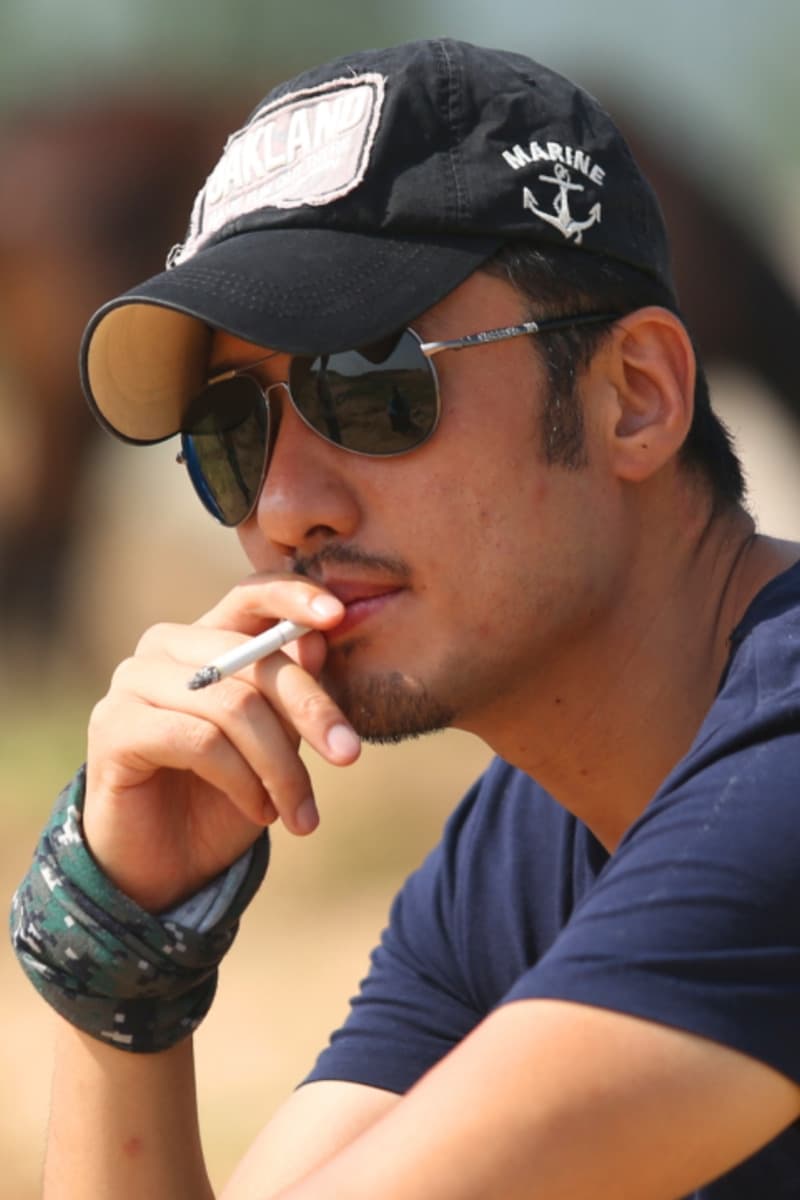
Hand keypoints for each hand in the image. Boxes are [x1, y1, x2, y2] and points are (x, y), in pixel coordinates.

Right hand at [83, 573, 360, 911]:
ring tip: (300, 811)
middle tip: (348, 755)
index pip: (250, 595)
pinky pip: (199, 741)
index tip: (338, 617)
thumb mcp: (277, 741)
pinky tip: (259, 811)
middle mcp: (163, 648)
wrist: (167, 866)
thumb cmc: (227, 794)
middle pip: (252, 658)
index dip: (294, 597)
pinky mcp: (115, 727)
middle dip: (310, 708)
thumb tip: (317, 642)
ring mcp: (132, 683)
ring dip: (280, 766)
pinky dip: (242, 781)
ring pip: (233, 706)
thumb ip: (292, 693)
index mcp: (205, 637)